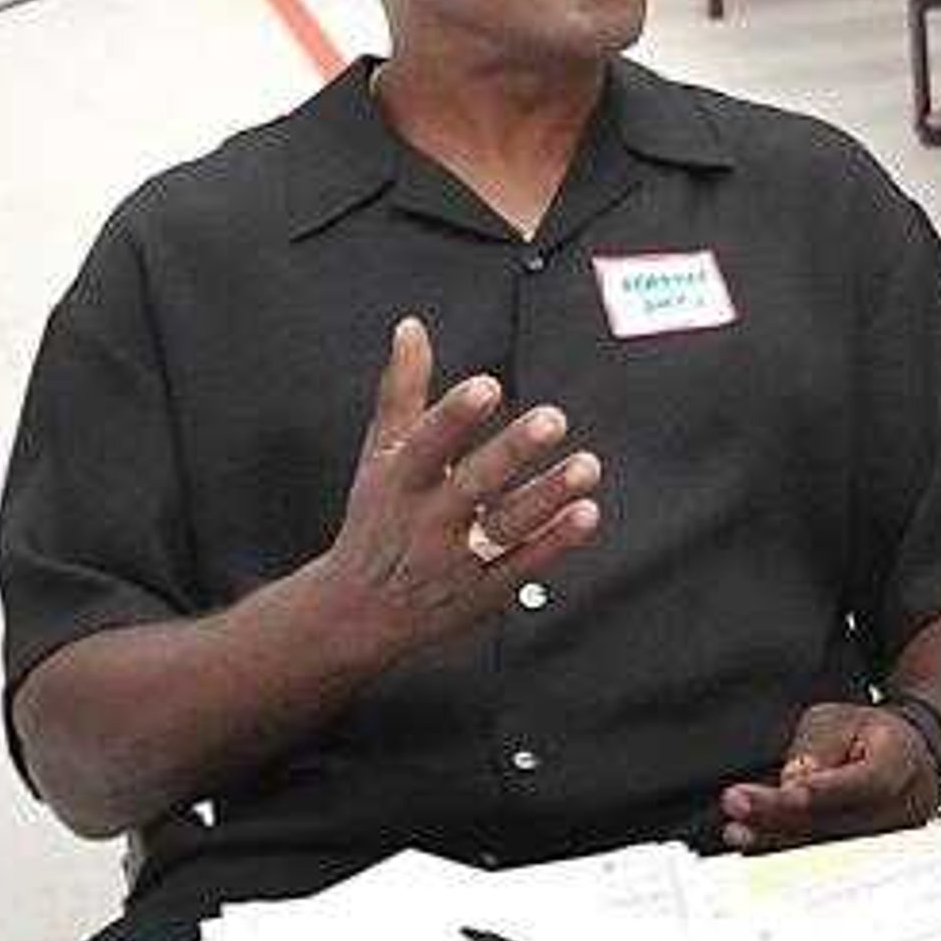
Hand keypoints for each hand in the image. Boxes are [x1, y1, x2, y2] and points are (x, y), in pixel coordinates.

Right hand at [316, 316, 600, 660]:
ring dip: (547, 497)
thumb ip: (402, 391)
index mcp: (400, 481)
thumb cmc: (377, 519)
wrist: (355, 612)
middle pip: (471, 484)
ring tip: (586, 467)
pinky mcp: (482, 591)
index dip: (453, 416)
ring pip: (504, 527)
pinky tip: (586, 513)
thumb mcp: (380, 454)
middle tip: (552, 418)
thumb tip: (411, 328)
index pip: (425, 444)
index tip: (486, 386)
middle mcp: (427, 519)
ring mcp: (455, 559)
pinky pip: (522, 566)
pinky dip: (553, 542)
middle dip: (511, 452)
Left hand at [716, 701, 940, 851]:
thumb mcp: (842, 719)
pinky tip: (754, 845)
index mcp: (901, 764)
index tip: (786, 790)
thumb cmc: (869, 737)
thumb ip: (819, 746)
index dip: (824, 791)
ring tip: (738, 831)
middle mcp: (900, 809)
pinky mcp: (866, 860)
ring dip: (777, 841)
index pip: (866, 782)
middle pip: (839, 823)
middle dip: (782, 816)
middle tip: (737, 804)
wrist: (902, 760)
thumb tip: (795, 780)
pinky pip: (823, 861)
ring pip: (828, 849)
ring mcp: (885, 842)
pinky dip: (785, 853)